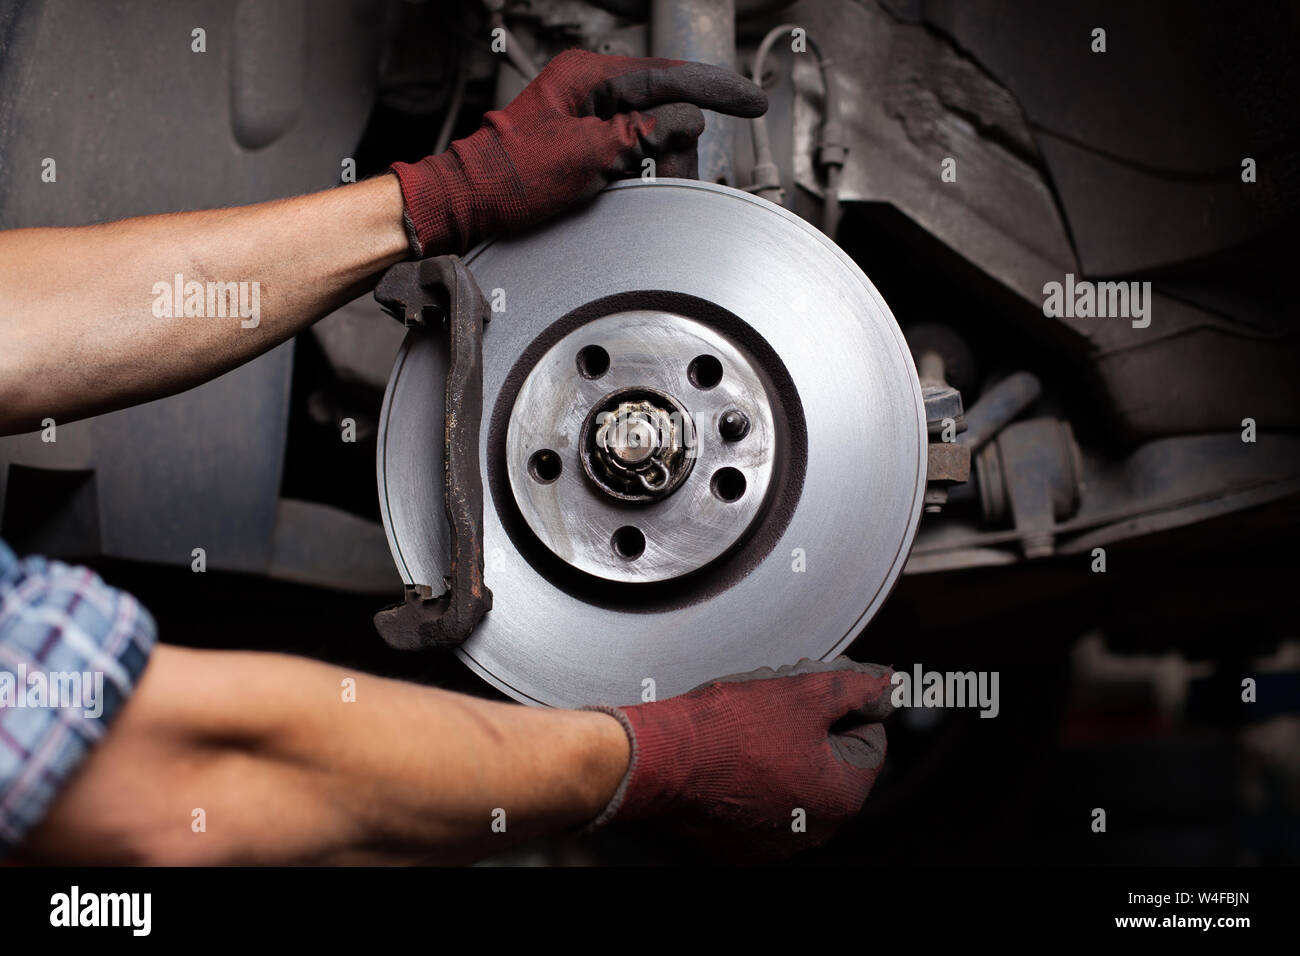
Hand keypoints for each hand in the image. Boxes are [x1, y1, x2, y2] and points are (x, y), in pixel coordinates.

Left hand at [390, 48, 766, 255]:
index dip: (716, 90)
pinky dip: (640, 172)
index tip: (752, 100)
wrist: (468, 205)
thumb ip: (643, 133)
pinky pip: (632, 152)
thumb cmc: (509, 177)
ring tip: (637, 187)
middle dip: (675, 146)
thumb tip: (687, 120)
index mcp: (588, 76)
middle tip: (669, 177)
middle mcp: (590, 89)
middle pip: (664, 109)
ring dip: (657, 164)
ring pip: (651, 134)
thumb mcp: (587, 154)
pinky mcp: (587, 144)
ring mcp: (589, 116)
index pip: (669, 77)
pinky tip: (633, 187)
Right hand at [588, 657, 894, 860]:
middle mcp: (815, 830)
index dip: (844, 706)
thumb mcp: (804, 691)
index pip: (871, 739)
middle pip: (833, 763)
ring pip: (796, 781)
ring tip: (747, 727)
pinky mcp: (738, 844)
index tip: (813, 693)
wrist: (657, 759)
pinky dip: (752, 778)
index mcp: (843, 796)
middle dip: (813, 729)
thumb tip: (887, 684)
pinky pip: (761, 803)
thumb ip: (856, 687)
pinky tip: (730, 754)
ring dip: (783, 752)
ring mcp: (775, 841)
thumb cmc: (726, 729)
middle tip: (776, 705)